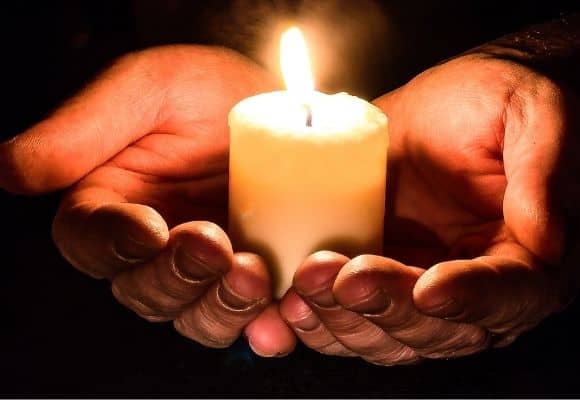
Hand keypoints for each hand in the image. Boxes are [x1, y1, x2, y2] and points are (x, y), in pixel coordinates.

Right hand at [0, 45, 294, 355]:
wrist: (287, 109)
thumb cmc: (209, 91)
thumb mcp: (149, 87)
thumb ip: (84, 127)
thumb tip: (11, 171)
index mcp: (113, 202)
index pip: (89, 240)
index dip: (113, 243)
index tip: (150, 229)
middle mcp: (152, 246)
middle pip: (142, 290)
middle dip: (176, 276)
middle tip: (213, 244)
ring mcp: (204, 269)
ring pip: (192, 316)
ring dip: (219, 306)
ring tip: (253, 274)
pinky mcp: (251, 279)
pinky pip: (247, 320)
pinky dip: (261, 325)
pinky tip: (278, 313)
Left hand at [280, 54, 579, 363]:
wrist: (448, 102)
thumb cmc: (497, 101)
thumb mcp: (532, 112)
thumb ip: (543, 169)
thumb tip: (545, 238)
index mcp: (527, 258)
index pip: (508, 296)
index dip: (469, 299)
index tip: (429, 289)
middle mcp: (475, 288)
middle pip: (437, 329)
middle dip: (387, 307)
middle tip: (345, 277)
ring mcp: (418, 287)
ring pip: (387, 335)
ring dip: (343, 320)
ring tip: (306, 284)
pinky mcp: (376, 276)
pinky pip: (349, 316)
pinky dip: (320, 318)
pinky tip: (291, 301)